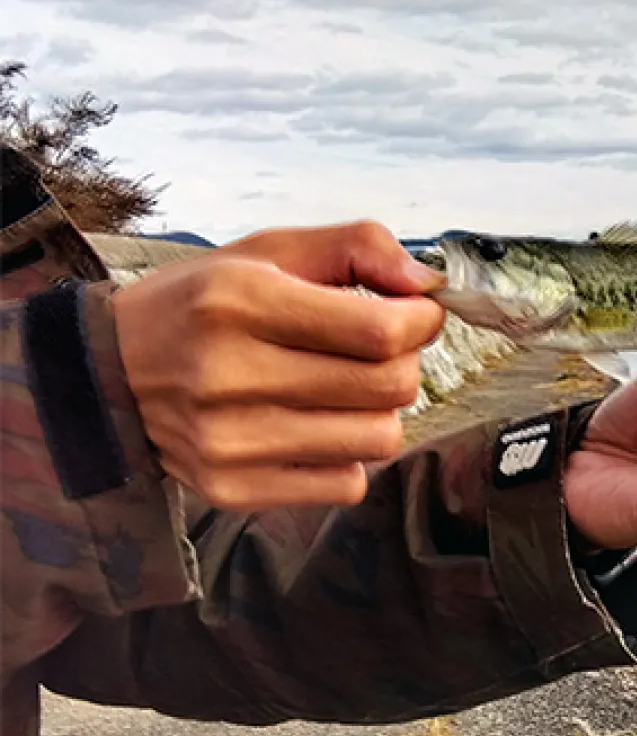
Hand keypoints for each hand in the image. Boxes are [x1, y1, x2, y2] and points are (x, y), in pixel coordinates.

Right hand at [111, 220, 447, 511]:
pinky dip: (348, 456)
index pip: (380, 331)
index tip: (415, 314)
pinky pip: (347, 485)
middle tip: (379, 351)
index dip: (419, 322)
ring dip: (379, 412)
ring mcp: (227, 440)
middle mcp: (228, 375)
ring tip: (344, 389)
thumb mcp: (271, 252)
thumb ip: (360, 247)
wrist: (107, 374)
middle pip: (388, 388)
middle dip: (404, 363)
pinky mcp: (231, 488)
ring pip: (378, 440)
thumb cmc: (204, 305)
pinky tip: (316, 427)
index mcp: (240, 302)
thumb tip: (429, 284)